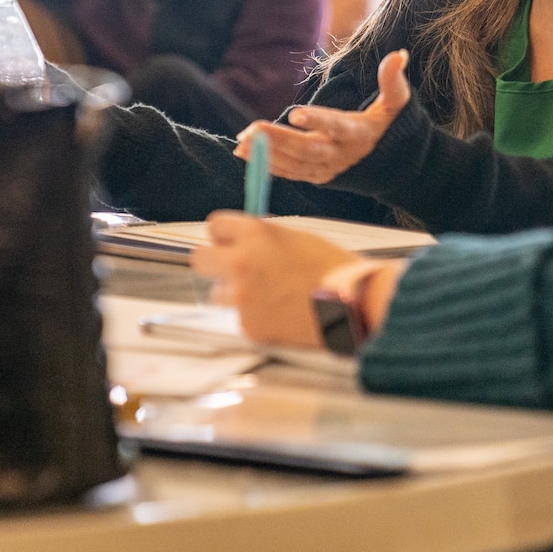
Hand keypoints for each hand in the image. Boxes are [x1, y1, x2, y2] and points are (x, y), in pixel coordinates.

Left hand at [190, 213, 355, 345]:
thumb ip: (261, 238)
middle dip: (214, 263)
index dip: (225, 235)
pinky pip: (239, 317)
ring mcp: (242, 297)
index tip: (231, 242)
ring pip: (217, 292)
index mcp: (255, 234)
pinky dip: (254, 316)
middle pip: (199, 259)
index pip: (214, 226)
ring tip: (268, 296)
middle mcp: (241, 262)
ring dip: (234, 293)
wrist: (353, 305)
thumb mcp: (295, 237)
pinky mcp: (248, 325)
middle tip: (233, 270)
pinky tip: (279, 313)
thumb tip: (238, 242)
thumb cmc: (332, 268)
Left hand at [234, 49, 411, 184]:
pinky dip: (268, 165)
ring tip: (242, 141)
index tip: (295, 114)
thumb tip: (397, 53)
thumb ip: (394, 80)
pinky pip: (290, 173)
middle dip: (279, 140)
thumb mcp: (399, 104)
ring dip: (267, 153)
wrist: (397, 169)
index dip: (318, 121)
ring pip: (294, 164)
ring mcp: (328, 169)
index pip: (337, 127)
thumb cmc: (394, 129)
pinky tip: (246, 154)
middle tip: (252, 129)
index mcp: (359, 134)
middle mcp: (342, 154)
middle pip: (307, 149)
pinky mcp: (318, 176)